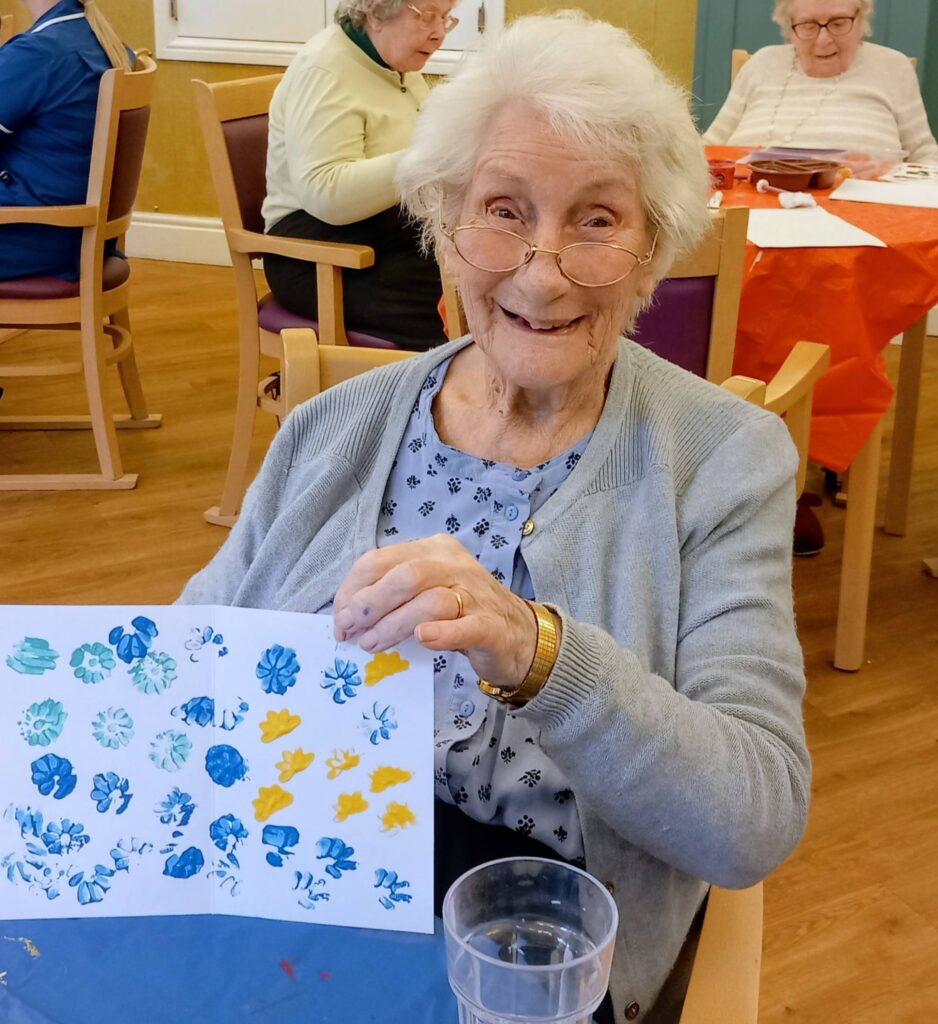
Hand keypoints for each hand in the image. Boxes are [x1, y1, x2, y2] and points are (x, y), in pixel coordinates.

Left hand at [332, 534, 535, 690]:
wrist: (519, 635)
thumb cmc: (463, 613)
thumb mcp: (425, 592)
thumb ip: (393, 596)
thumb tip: (348, 616)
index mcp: (433, 550)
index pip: (381, 560)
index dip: (353, 589)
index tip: (339, 617)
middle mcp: (455, 565)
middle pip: (405, 576)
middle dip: (369, 604)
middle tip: (350, 631)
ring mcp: (476, 593)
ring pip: (430, 601)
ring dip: (394, 624)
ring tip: (373, 644)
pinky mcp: (491, 625)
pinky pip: (464, 626)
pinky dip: (441, 633)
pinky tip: (422, 640)